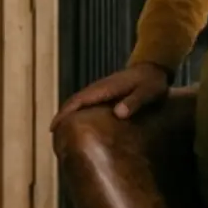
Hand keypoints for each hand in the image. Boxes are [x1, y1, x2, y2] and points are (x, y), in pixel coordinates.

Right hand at [52, 63, 169, 125]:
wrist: (155, 67)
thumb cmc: (152, 81)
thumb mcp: (148, 92)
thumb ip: (135, 101)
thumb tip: (118, 113)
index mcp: (104, 89)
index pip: (78, 101)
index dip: (64, 114)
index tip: (53, 129)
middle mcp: (98, 89)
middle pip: (73, 103)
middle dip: (61, 118)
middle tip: (54, 139)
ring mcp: (100, 91)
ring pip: (78, 104)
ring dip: (67, 117)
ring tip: (61, 136)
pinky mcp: (104, 94)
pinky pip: (86, 105)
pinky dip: (77, 114)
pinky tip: (78, 126)